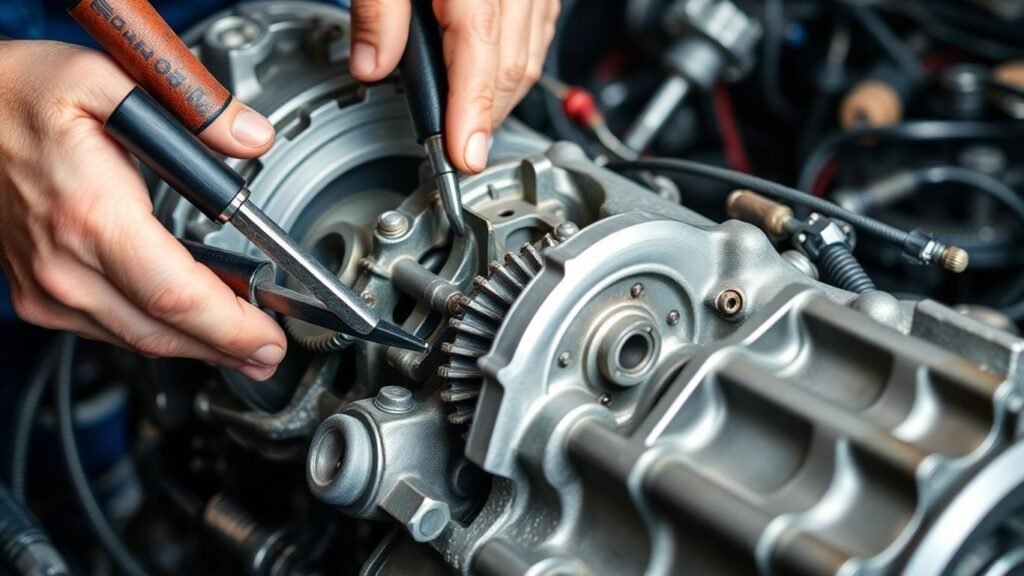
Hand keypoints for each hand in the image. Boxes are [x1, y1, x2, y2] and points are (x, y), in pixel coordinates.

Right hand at [0, 41, 286, 380]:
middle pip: (162, 331)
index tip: (268, 339)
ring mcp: (47, 287)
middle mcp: (65, 264)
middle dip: (227, 348)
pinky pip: (111, 330)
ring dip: (196, 348)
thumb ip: (193, 112)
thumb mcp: (108, 79)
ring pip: (138, 339)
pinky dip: (156, 333)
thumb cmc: (19, 97)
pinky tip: (189, 329)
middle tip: (269, 353)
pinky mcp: (38, 295)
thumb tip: (253, 138)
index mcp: (92, 216)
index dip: (230, 327)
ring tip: (243, 349)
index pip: (176, 296)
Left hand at [348, 0, 559, 172]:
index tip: (462, 158)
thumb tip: (371, 65)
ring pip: (530, 60)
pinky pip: (537, 38)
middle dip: (483, 119)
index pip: (481, 61)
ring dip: (499, 97)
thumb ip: (378, 11)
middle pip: (511, 70)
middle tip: (453, 150)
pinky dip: (514, 67)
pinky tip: (487, 78)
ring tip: (463, 120)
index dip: (471, 117)